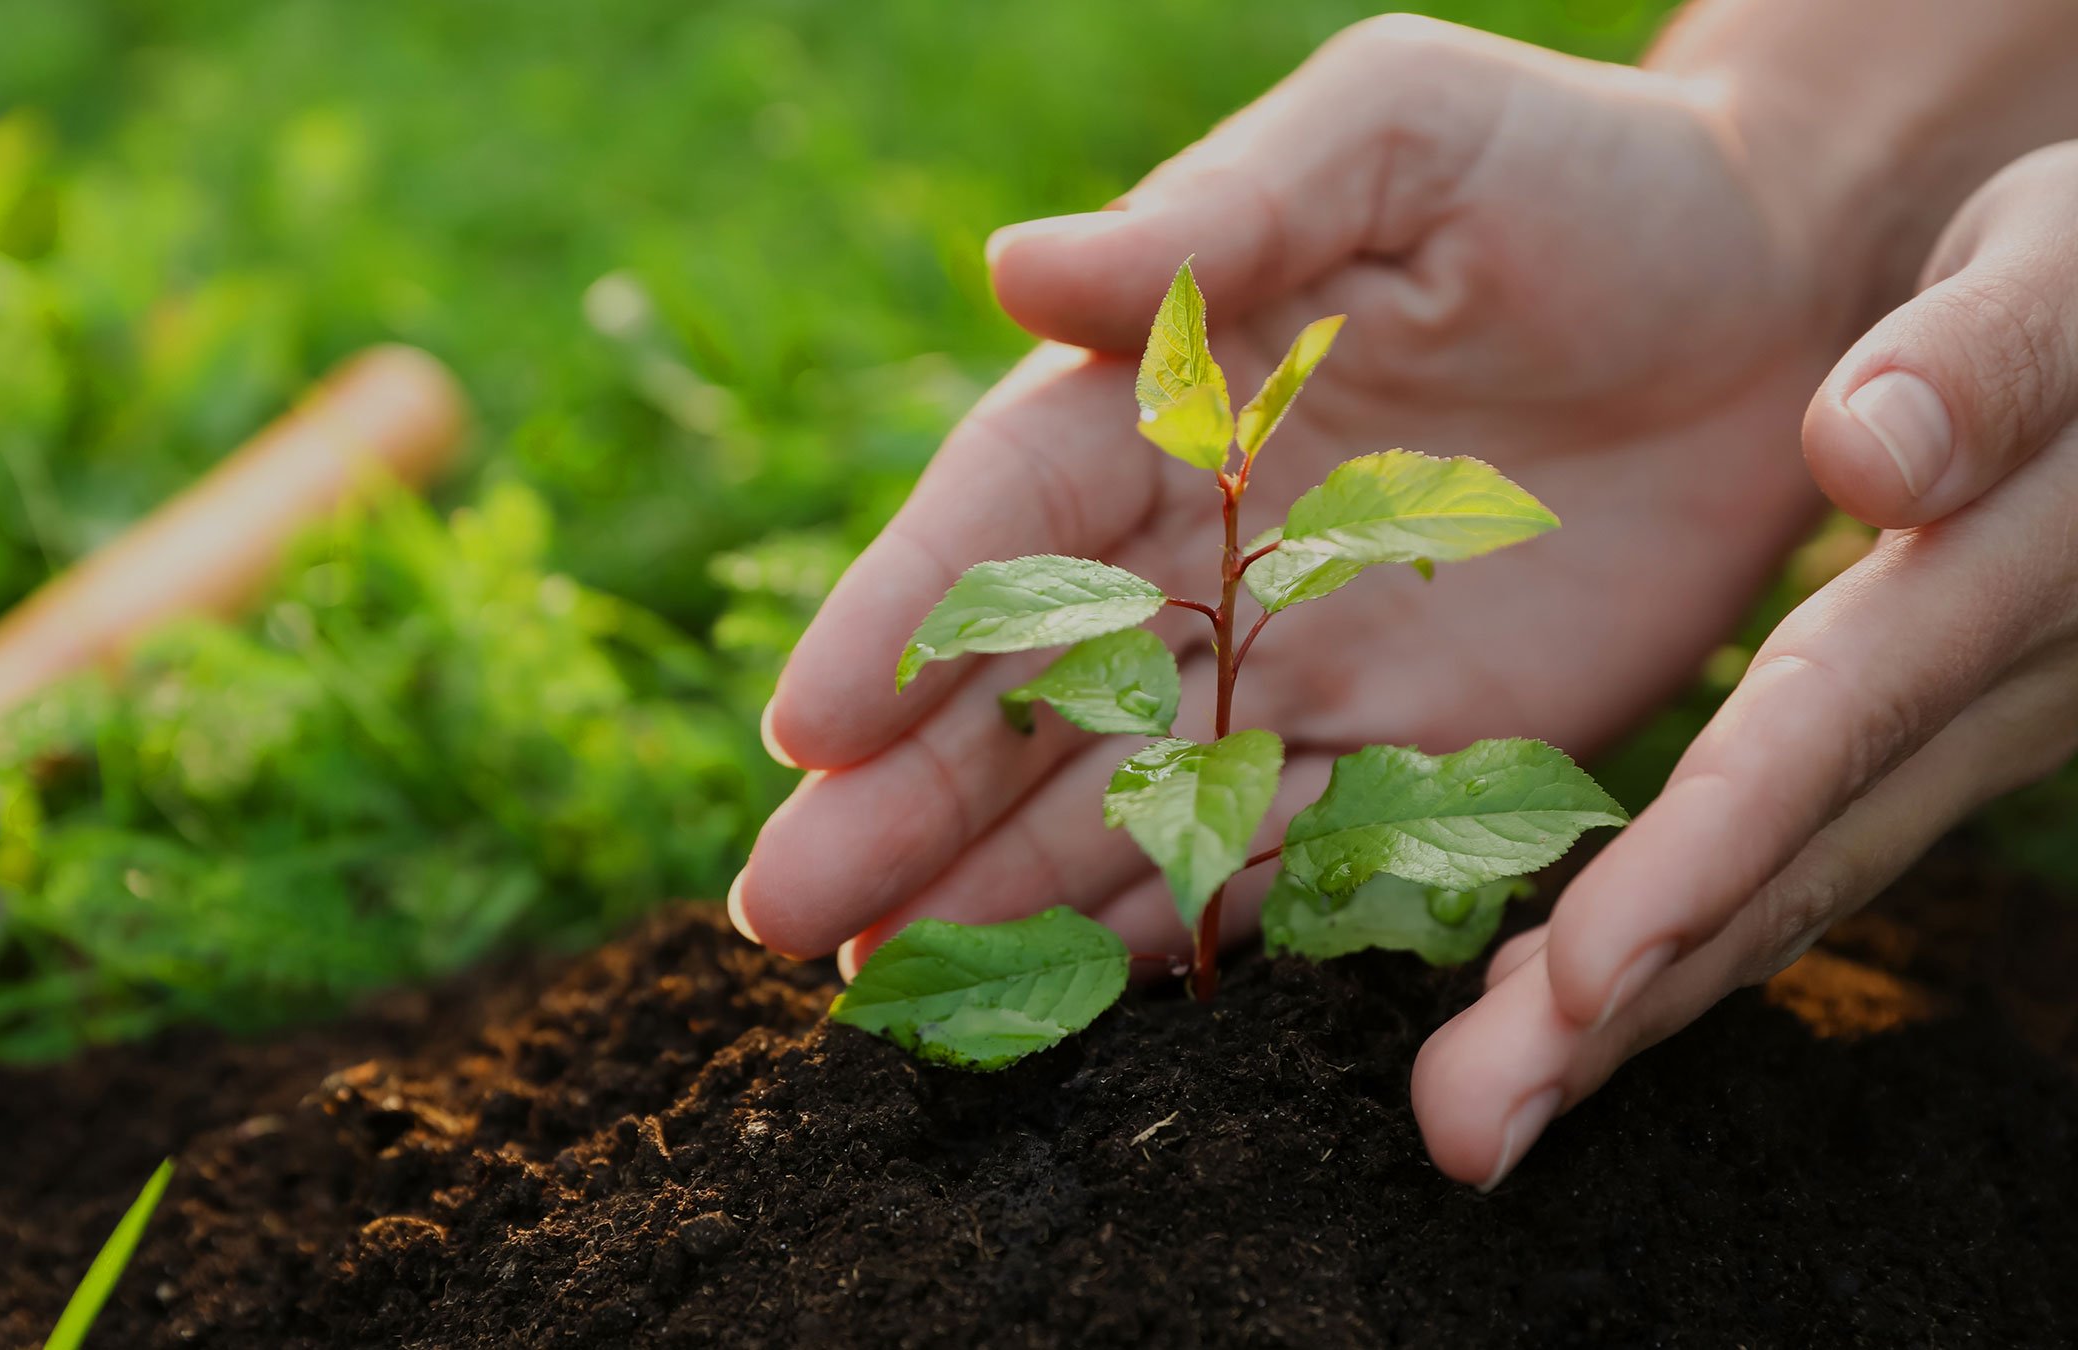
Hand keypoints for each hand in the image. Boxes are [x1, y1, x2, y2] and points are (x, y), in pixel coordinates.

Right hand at [734, 17, 1849, 965]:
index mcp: (1165, 392)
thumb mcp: (1395, 135)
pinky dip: (1182, 928)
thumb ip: (1220, 212)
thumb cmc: (1572, 170)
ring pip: (1120, 793)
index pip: (1004, 512)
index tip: (805, 721)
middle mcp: (1201, 543)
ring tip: (876, 983)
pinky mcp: (1409, 751)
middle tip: (780, 908)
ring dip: (1001, 890)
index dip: (902, 614)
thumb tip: (1015, 268)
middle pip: (1025, 684)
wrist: (1775, 285)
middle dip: (901, 796)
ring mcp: (1297, 660)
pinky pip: (1278, 855)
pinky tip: (1079, 994)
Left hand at [1416, 142, 2077, 1188]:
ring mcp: (1954, 746)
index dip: (1702, 857)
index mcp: (2012, 579)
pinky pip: (1783, 870)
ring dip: (1629, 1019)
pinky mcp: (1909, 752)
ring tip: (1482, 1121)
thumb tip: (1864, 453)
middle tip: (1469, 1133)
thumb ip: (1983, 361)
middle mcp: (1985, 701)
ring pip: (1780, 901)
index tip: (1576, 978)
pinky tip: (1557, 1017)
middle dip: (1623, 1010)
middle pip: (1787, 872)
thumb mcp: (2058, 268)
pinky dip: (1671, 949)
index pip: (1830, 732)